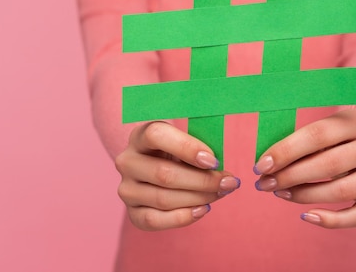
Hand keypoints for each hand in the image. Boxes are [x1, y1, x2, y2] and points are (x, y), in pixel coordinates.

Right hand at [115, 121, 240, 230]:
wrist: (157, 168)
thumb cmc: (177, 152)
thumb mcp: (186, 140)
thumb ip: (199, 147)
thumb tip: (218, 167)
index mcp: (140, 136)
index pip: (156, 135)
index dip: (187, 147)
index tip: (213, 160)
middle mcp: (127, 161)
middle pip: (164, 174)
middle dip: (202, 181)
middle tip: (228, 182)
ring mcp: (127, 189)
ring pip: (163, 199)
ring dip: (198, 198)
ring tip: (220, 193)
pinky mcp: (132, 212)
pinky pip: (155, 220)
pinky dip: (183, 217)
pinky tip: (203, 209)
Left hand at [253, 109, 355, 227]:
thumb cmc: (335, 134)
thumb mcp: (323, 125)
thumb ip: (299, 139)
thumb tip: (267, 163)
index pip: (318, 135)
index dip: (287, 151)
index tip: (261, 165)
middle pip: (330, 164)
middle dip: (291, 176)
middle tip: (265, 184)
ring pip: (344, 191)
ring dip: (306, 196)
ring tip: (281, 194)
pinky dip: (332, 221)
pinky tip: (307, 216)